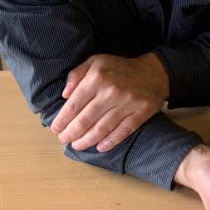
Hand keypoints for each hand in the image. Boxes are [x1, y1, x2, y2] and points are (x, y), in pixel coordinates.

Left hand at [50, 53, 168, 151]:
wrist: (153, 72)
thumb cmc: (120, 68)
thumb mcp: (96, 61)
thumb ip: (77, 74)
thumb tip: (65, 94)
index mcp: (97, 77)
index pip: (74, 104)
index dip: (63, 119)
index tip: (56, 128)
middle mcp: (111, 91)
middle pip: (86, 119)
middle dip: (71, 133)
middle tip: (64, 139)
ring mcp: (127, 103)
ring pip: (102, 128)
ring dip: (87, 140)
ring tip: (77, 145)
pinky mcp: (141, 112)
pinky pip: (123, 131)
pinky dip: (110, 142)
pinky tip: (100, 147)